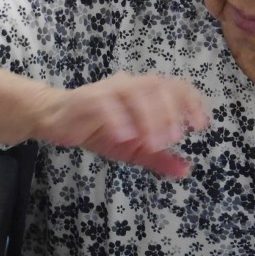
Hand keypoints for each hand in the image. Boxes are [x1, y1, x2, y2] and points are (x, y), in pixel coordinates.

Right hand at [34, 73, 209, 177]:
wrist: (54, 119)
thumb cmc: (97, 129)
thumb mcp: (132, 148)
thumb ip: (158, 157)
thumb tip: (186, 170)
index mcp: (145, 92)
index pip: (176, 86)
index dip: (192, 102)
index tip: (200, 125)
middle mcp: (130, 85)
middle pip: (159, 86)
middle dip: (170, 113)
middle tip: (173, 139)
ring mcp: (108, 91)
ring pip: (135, 93)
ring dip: (149, 117)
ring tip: (154, 142)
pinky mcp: (87, 100)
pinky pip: (105, 104)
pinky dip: (118, 119)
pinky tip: (125, 137)